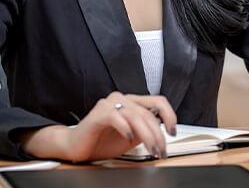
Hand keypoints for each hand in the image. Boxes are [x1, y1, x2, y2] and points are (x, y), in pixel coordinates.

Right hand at [20, 92, 176, 161]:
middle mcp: (122, 98)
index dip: (170, 115)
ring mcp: (109, 104)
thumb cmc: (101, 141)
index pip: (158, 102)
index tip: (172, 131)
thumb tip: (163, 133)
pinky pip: (116, 117)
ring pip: (136, 116)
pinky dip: (126, 128)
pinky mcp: (99, 113)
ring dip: (147, 135)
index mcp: (132, 102)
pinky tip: (129, 138)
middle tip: (160, 150)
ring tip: (150, 149)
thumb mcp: (131, 137)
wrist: (76, 147)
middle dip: (158, 135)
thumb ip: (146, 131)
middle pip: (148, 113)